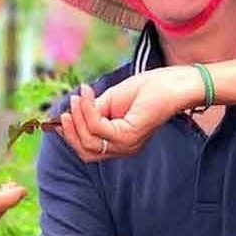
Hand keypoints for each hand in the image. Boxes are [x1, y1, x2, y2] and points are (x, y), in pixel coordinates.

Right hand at [61, 68, 201, 163]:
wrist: (173, 83)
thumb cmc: (147, 89)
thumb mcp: (111, 101)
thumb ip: (93, 112)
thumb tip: (71, 115)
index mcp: (121, 144)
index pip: (88, 150)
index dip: (71, 136)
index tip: (61, 116)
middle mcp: (124, 149)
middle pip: (86, 151)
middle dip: (71, 130)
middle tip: (67, 107)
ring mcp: (128, 145)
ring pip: (90, 141)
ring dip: (78, 117)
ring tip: (78, 97)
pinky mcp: (130, 136)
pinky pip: (98, 127)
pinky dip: (88, 110)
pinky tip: (86, 95)